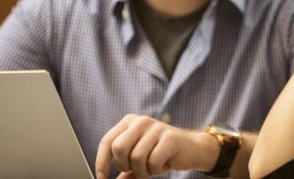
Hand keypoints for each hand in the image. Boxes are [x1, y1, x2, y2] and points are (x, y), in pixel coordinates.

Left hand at [95, 114, 217, 178]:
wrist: (191, 149)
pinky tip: (162, 164)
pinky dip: (155, 169)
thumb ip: (124, 168)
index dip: (101, 162)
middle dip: (124, 165)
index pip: (107, 141)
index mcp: (129, 122)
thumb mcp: (138, 160)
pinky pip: (153, 161)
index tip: (102, 178)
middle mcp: (141, 121)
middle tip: (136, 169)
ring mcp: (156, 127)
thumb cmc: (161, 153)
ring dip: (142, 171)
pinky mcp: (170, 137)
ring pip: (136, 158)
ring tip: (151, 168)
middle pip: (118, 148)